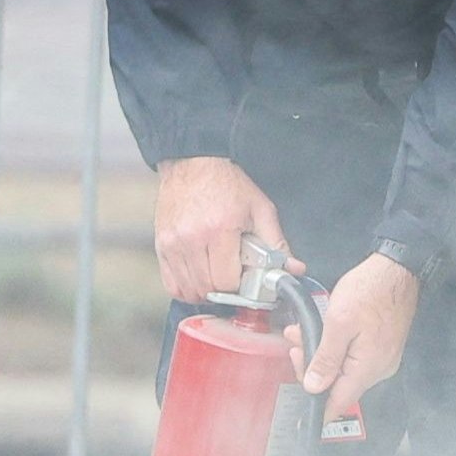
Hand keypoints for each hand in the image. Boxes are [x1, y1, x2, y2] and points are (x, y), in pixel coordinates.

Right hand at [152, 158, 295, 301]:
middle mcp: (192, 239)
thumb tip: (293, 268)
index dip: (239, 287)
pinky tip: (198, 279)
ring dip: (205, 292)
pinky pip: (171, 284)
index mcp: (220, 230)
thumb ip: (276, 242)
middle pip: (207, 289)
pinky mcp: (161, 246)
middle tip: (233, 279)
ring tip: (216, 278)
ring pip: (188, 290)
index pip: (226, 281)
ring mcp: (173, 244)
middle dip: (224, 291)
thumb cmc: (227, 184)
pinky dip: (185, 289)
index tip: (245, 280)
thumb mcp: (259, 209)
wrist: (192, 164)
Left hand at [297, 253, 417, 420]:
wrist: (396, 269)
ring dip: (320, 353)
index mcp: (368, 369)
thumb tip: (314, 388)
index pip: (340, 402)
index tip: (298, 405)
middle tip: (294, 345)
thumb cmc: (369, 291)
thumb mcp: (339, 323)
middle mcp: (379, 370)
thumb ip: (326, 358)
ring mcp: (382, 358)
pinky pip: (353, 357)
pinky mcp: (381, 347)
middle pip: (339, 385)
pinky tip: (320, 330)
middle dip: (312, 367)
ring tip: (300, 332)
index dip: (317, 406)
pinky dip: (335, 347)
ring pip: (344, 369)